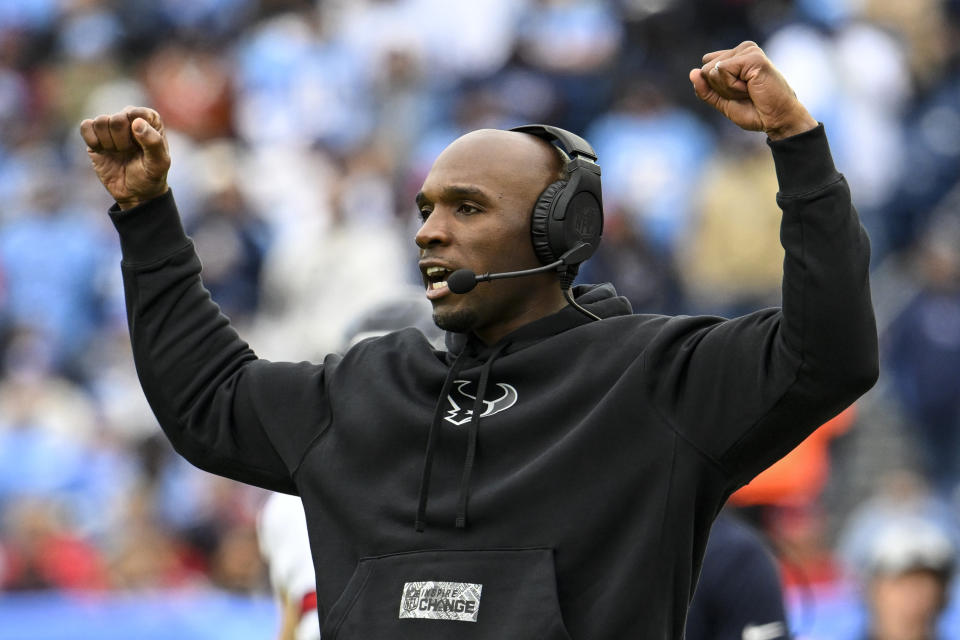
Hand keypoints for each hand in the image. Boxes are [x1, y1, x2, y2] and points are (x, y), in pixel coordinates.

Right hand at [80, 106, 170, 209]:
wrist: (134, 193)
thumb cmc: (150, 176)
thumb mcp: (159, 163)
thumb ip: (154, 142)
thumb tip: (136, 122)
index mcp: (149, 119)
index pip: (136, 113)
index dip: (136, 134)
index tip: (142, 147)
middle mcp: (129, 117)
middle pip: (116, 119)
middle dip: (122, 142)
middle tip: (129, 153)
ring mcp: (111, 125)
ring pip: (100, 122)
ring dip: (109, 144)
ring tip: (119, 153)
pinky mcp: (94, 134)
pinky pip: (85, 126)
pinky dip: (93, 141)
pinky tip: (103, 151)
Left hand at [689, 41, 817, 139]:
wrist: (776, 119)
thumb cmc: (754, 111)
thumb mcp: (722, 101)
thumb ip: (705, 89)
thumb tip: (692, 73)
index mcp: (736, 56)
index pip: (705, 67)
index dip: (715, 88)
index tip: (738, 94)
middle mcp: (742, 49)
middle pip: (706, 70)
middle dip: (721, 89)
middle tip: (745, 93)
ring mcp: (748, 50)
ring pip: (712, 71)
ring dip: (728, 89)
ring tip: (750, 90)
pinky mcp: (753, 56)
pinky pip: (722, 71)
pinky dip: (733, 87)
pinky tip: (751, 87)